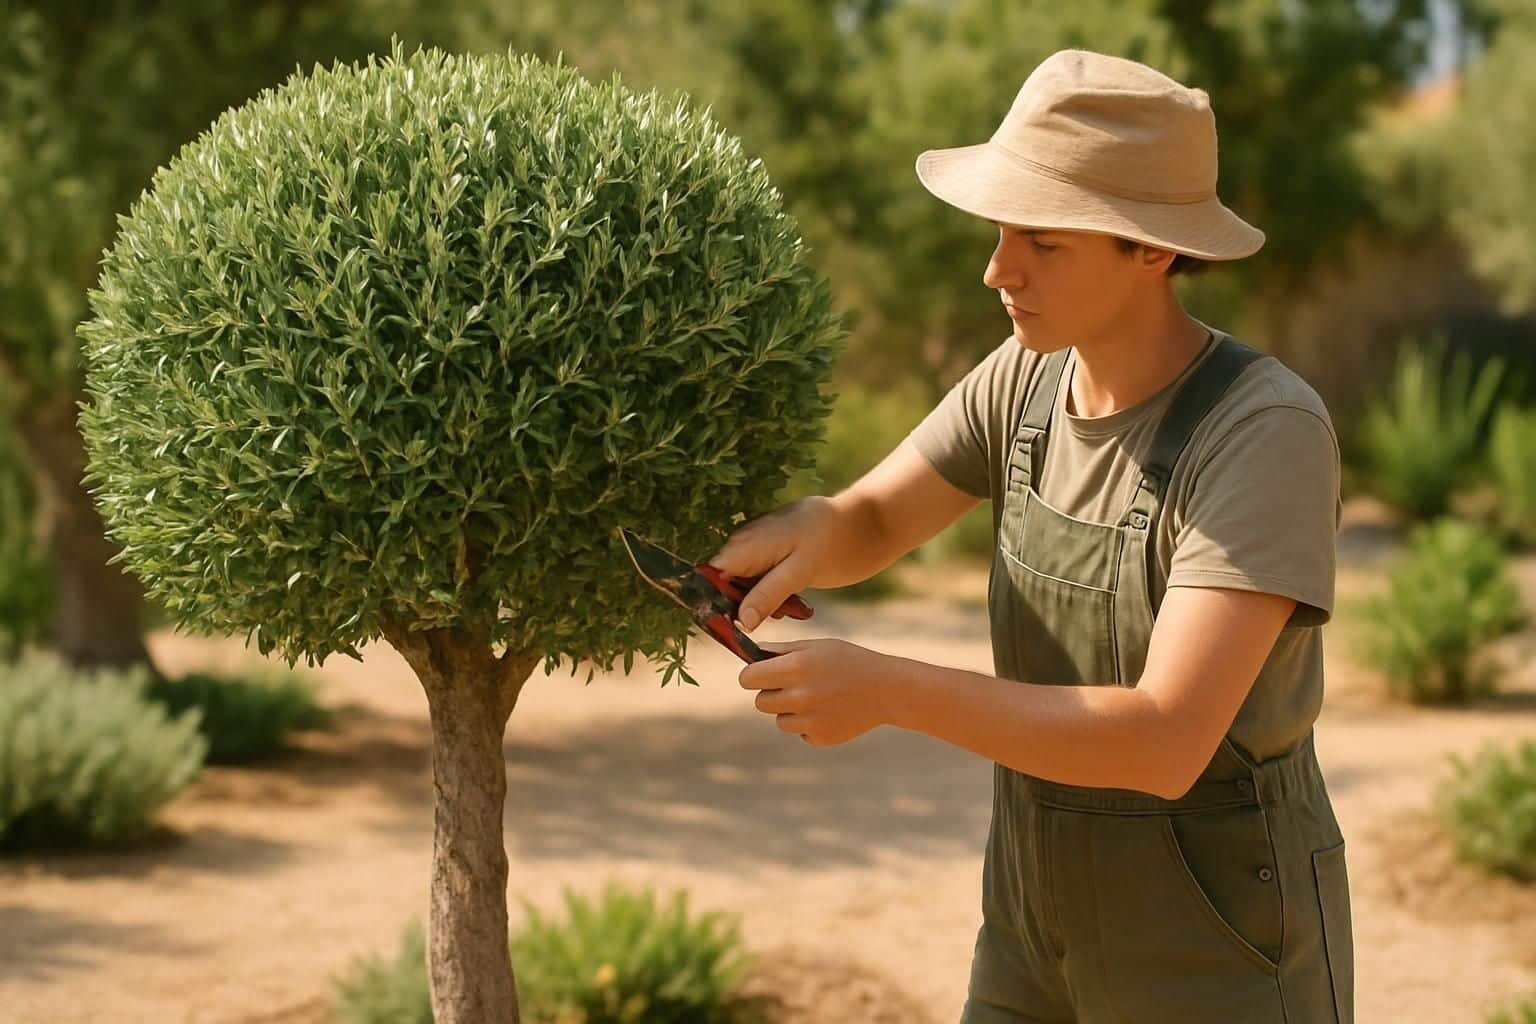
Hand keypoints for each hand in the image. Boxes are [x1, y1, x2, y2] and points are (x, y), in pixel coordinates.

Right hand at [707, 496, 839, 632]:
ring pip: (748, 586)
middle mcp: (747, 543)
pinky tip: (801, 599)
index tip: (734, 626)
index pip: (710, 577)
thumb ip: (767, 595)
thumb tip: (740, 621)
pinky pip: (765, 579)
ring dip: (768, 603)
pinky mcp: (777, 552)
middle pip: (727, 585)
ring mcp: (761, 547)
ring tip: (798, 608)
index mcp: (746, 545)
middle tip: (781, 615)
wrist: (867, 519)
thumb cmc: (834, 541)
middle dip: (748, 607)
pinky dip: (778, 594)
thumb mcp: (800, 572)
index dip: (713, 602)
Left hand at [739, 637, 893, 746]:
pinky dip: (808, 724)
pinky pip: (799, 732)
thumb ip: (782, 650)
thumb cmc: (849, 661)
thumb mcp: (817, 646)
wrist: (886, 689)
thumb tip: (751, 652)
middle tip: (795, 685)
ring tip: (817, 697)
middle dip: (772, 693)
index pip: (747, 679)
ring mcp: (809, 721)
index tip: (760, 674)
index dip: (752, 676)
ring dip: (790, 711)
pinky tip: (828, 711)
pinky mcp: (819, 738)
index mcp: (795, 668)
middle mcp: (799, 696)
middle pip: (760, 702)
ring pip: (779, 720)